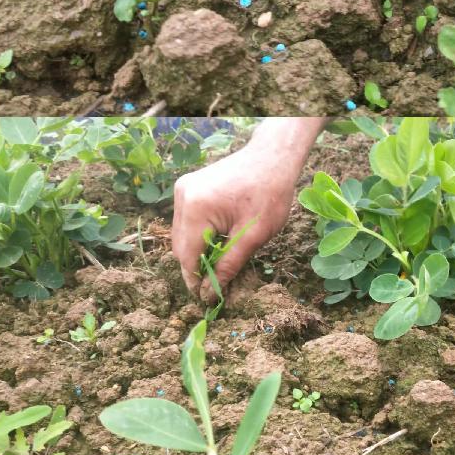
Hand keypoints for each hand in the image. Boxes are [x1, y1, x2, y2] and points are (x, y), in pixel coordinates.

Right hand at [170, 119, 323, 300]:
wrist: (273, 156)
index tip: (207, 299)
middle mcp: (183, 197)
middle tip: (216, 284)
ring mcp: (183, 189)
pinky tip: (219, 239)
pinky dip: (200, 234)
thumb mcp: (254, 234)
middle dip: (197, 266)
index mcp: (196, 209)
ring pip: (182, 234)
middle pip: (181, 246)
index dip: (196, 280)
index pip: (187, 257)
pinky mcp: (189, 187)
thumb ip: (229, 264)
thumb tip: (210, 292)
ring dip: (198, 250)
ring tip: (221, 261)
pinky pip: (188, 220)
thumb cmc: (270, 193)